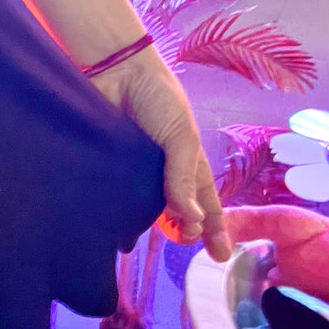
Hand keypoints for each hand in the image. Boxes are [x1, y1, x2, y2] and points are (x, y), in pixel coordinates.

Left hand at [88, 50, 232, 262]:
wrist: (115, 71)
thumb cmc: (158, 98)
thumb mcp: (181, 138)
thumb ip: (184, 178)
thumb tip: (191, 220)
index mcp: (188, 161)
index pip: (206, 202)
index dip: (215, 228)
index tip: (221, 256)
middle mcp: (163, 170)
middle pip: (177, 210)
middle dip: (184, 230)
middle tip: (183, 243)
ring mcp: (135, 169)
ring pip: (146, 206)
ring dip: (150, 224)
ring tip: (151, 238)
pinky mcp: (108, 165)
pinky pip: (117, 193)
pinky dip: (120, 209)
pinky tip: (116, 224)